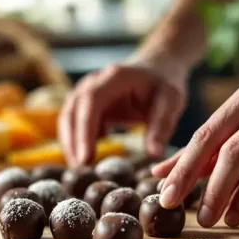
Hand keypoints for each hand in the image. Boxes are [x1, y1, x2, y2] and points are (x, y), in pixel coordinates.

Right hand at [59, 61, 187, 165]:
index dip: (85, 131)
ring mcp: (86, 91)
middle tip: (80, 170)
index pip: (91, 102)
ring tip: (80, 169)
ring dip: (70, 143)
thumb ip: (161, 126)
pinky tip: (86, 158)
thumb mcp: (171, 102)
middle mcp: (94, 82)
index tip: (85, 158)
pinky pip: (73, 122)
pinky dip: (75, 140)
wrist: (157, 68)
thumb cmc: (164, 84)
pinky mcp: (85, 104)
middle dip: (73, 141)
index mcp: (114, 77)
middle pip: (72, 111)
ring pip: (68, 117)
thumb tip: (154, 155)